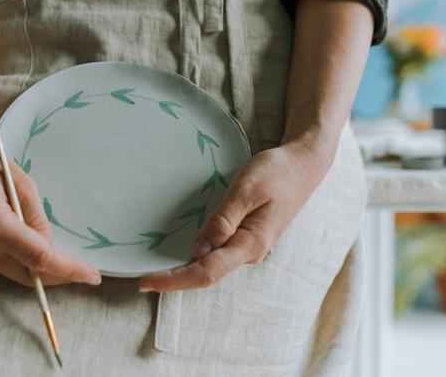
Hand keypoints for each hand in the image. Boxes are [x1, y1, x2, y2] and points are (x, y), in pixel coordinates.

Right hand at [0, 126, 101, 287]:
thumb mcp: (21, 183)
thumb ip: (37, 220)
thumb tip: (48, 250)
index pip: (38, 258)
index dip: (68, 270)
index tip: (92, 276)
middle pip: (24, 274)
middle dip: (55, 277)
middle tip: (83, 272)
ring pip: (10, 271)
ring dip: (36, 268)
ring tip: (62, 257)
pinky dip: (17, 258)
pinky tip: (29, 245)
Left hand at [138, 141, 331, 292]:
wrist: (304, 164)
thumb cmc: (277, 172)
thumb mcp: (247, 189)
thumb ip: (223, 220)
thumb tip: (198, 250)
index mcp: (250, 244)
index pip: (206, 272)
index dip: (175, 280)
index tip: (146, 282)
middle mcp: (248, 252)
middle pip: (206, 273)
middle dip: (174, 278)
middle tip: (141, 278)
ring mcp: (247, 246)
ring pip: (210, 264)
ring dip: (183, 268)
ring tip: (153, 268)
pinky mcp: (245, 237)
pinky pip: (217, 252)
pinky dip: (196, 255)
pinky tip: (180, 251)